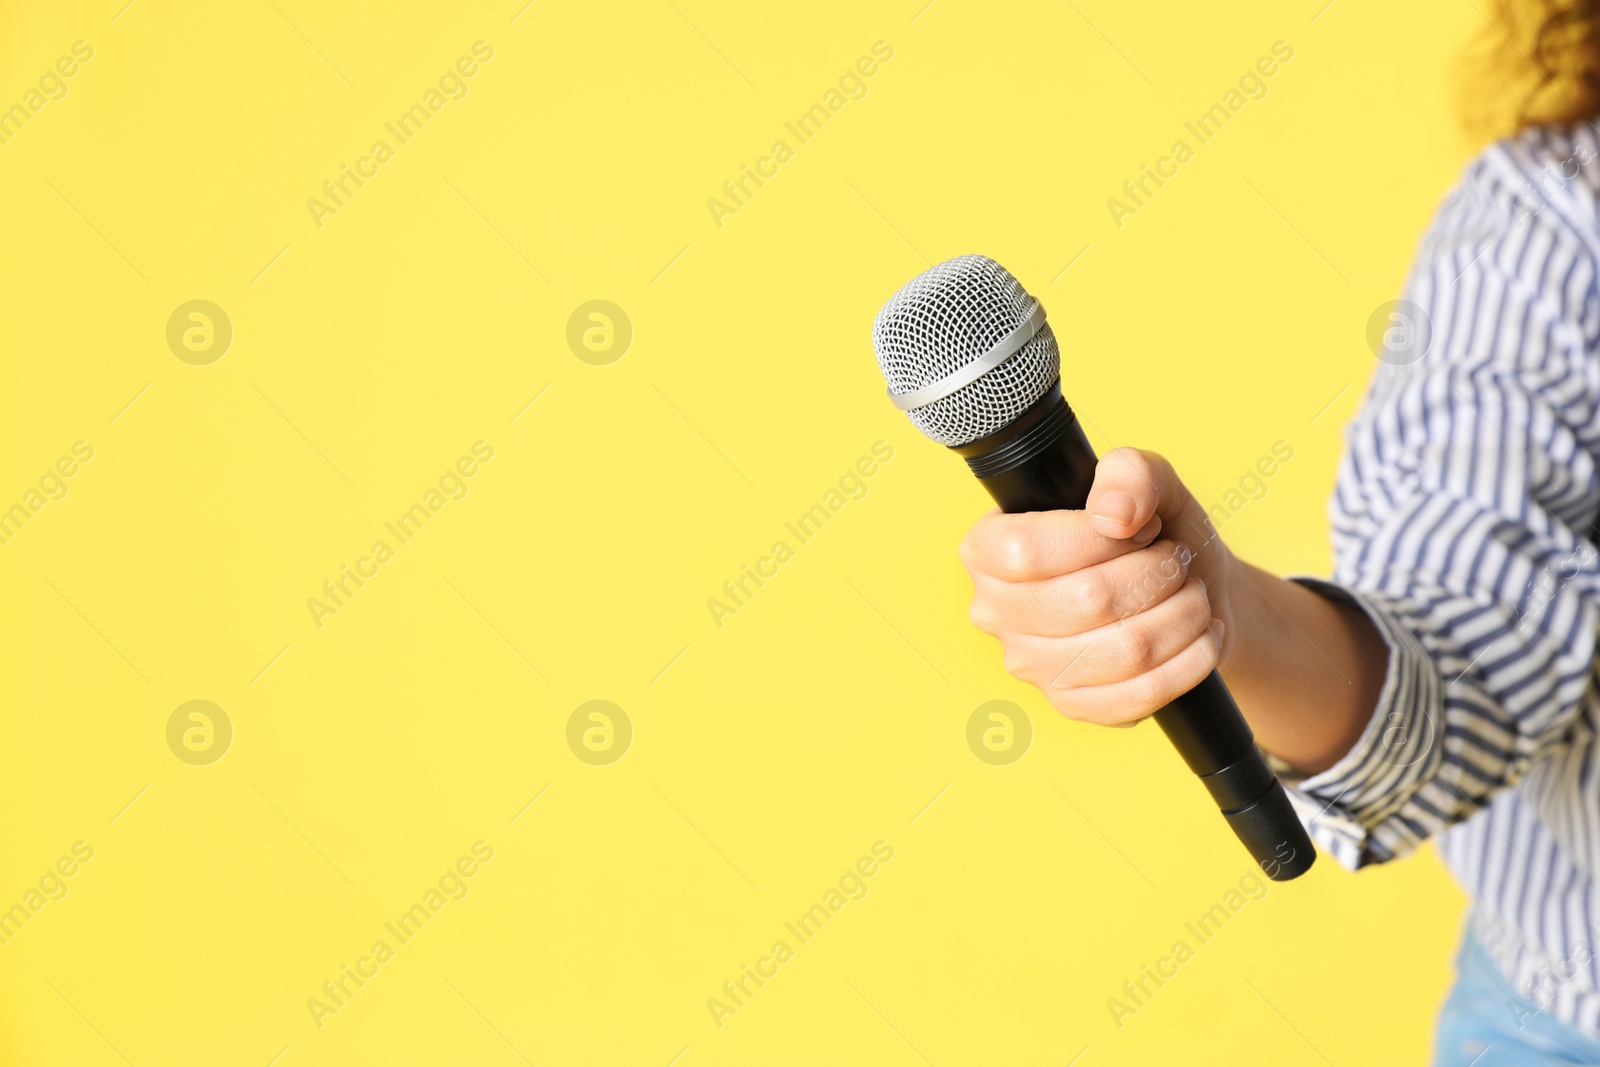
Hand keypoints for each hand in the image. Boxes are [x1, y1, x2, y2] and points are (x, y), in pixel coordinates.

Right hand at [959, 447, 1236, 725]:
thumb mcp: (1146, 481)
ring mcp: (1032, 666)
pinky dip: (1189, 660)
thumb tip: (1115, 514)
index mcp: (987, 551)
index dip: (1099, 539)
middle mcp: (996, 612)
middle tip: (1176, 561)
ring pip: (1125, 649)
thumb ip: (1129, 474)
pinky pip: (1140, 695)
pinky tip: (1200, 634)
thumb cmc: (1151, 533)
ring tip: (1193, 594)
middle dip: (1157, 574)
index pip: (1027, 551)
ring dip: (1182, 615)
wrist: (1183, 591)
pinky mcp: (1073, 705)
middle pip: (1087, 599)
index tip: (1140, 529)